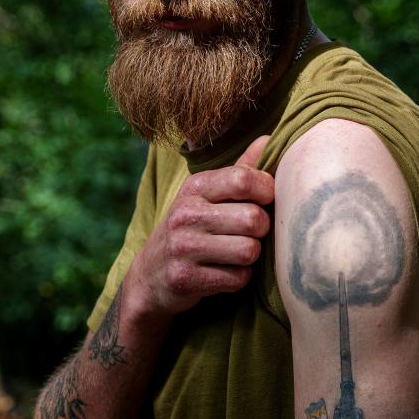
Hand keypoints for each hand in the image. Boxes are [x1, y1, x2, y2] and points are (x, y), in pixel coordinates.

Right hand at [126, 136, 273, 318]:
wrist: (149, 277)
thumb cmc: (190, 230)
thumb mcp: (206, 197)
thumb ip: (240, 171)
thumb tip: (269, 139)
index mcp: (195, 188)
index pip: (243, 179)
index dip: (266, 190)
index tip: (265, 200)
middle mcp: (185, 214)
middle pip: (254, 219)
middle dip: (261, 230)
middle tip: (249, 234)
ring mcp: (183, 247)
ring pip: (249, 251)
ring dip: (250, 257)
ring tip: (235, 254)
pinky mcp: (184, 278)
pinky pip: (238, 279)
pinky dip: (239, 279)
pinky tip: (224, 273)